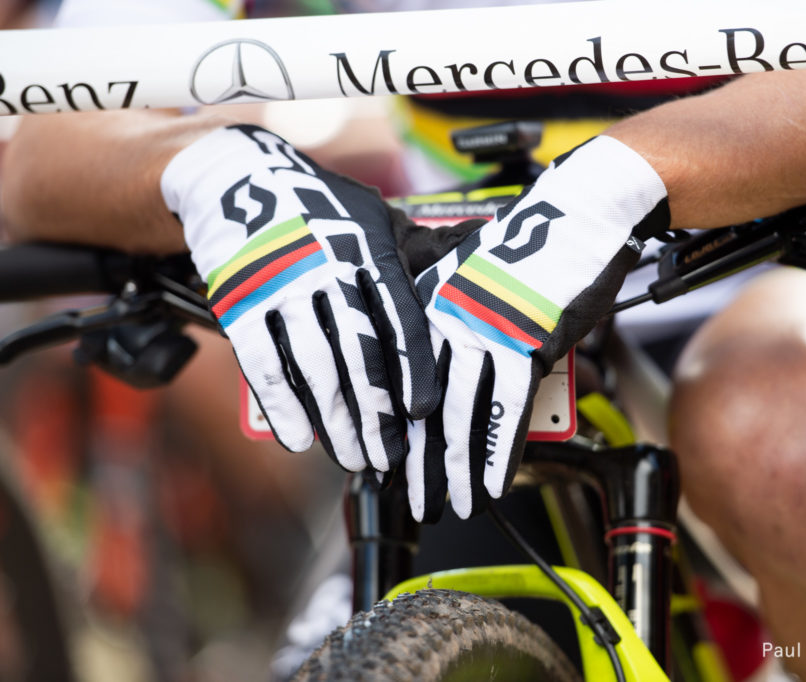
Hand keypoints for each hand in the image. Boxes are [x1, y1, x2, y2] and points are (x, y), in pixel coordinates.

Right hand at [162, 124, 445, 473]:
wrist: (234, 175)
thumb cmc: (319, 205)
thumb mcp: (375, 215)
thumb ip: (416, 253)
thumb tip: (469, 263)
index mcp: (370, 249)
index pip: (400, 317)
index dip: (412, 368)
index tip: (422, 411)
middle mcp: (329, 268)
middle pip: (359, 353)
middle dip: (377, 412)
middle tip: (390, 456)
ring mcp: (282, 285)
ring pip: (315, 366)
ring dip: (336, 420)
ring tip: (355, 456)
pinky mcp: (240, 302)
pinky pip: (264, 363)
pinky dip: (282, 405)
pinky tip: (299, 439)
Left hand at [406, 136, 668, 520]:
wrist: (579, 215)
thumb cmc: (532, 248)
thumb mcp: (473, 279)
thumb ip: (453, 323)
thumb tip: (450, 376)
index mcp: (425, 302)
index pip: (401, 380)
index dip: (397, 430)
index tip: (391, 465)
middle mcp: (444, 318)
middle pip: (422, 407)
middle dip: (419, 465)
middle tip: (416, 501)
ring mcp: (482, 331)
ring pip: (460, 417)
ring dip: (457, 471)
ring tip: (454, 506)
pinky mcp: (524, 343)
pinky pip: (507, 411)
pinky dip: (499, 455)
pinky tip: (491, 484)